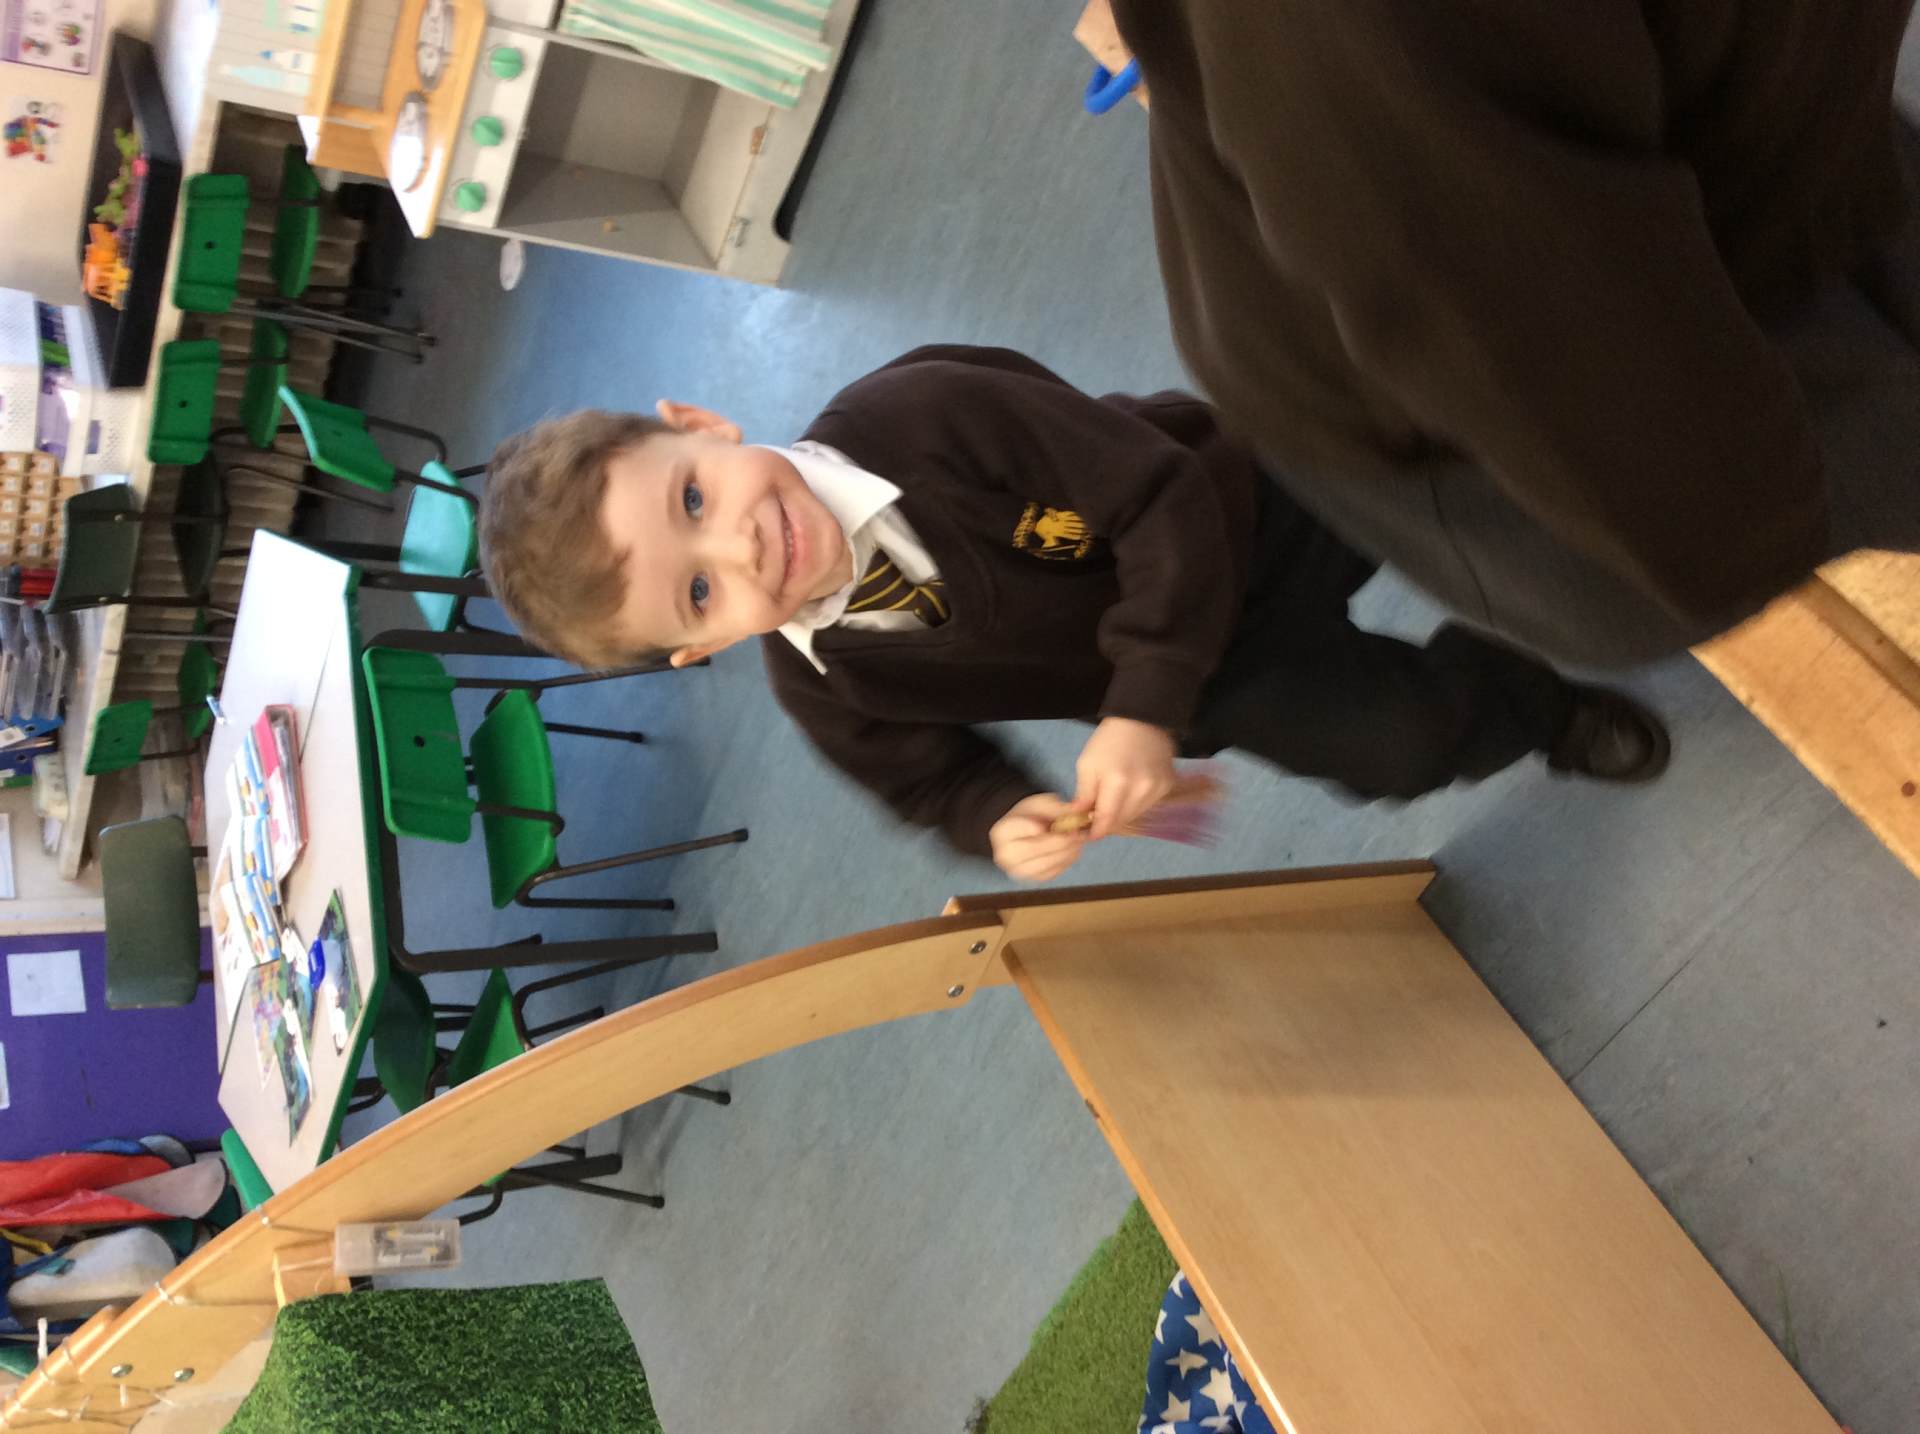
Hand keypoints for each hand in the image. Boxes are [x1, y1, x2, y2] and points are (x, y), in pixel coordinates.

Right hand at [989, 793, 1088, 883]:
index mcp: (1001, 832)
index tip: (1051, 824)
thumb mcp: (1039, 804)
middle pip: (1035, 849)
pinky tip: (1074, 850)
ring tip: (1078, 840)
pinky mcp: (1032, 879)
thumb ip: (1055, 807)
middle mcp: (1004, 856)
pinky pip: (1052, 873)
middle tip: (1077, 832)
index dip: (1034, 828)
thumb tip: (1075, 812)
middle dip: (1060, 841)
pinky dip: (1066, 862)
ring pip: (1046, 864)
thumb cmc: (1030, 816)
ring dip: (1067, 853)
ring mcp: (1018, 870)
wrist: (1024, 833)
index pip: (1017, 830)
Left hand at [1075, 717, 1176, 840]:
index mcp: (1118, 782)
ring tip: (1112, 803)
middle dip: (1107, 823)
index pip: (1106, 820)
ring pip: (1135, 815)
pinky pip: (1148, 806)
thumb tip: (1078, 818)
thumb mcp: (1087, 764)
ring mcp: (1158, 789)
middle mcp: (1141, 789)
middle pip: (1121, 821)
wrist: (1142, 720)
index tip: (1087, 835)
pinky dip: (1136, 805)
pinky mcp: (1168, 786)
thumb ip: (1084, 795)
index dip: (1096, 832)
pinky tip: (1129, 793)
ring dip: (1121, 815)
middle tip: (1095, 819)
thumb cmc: (1108, 741)